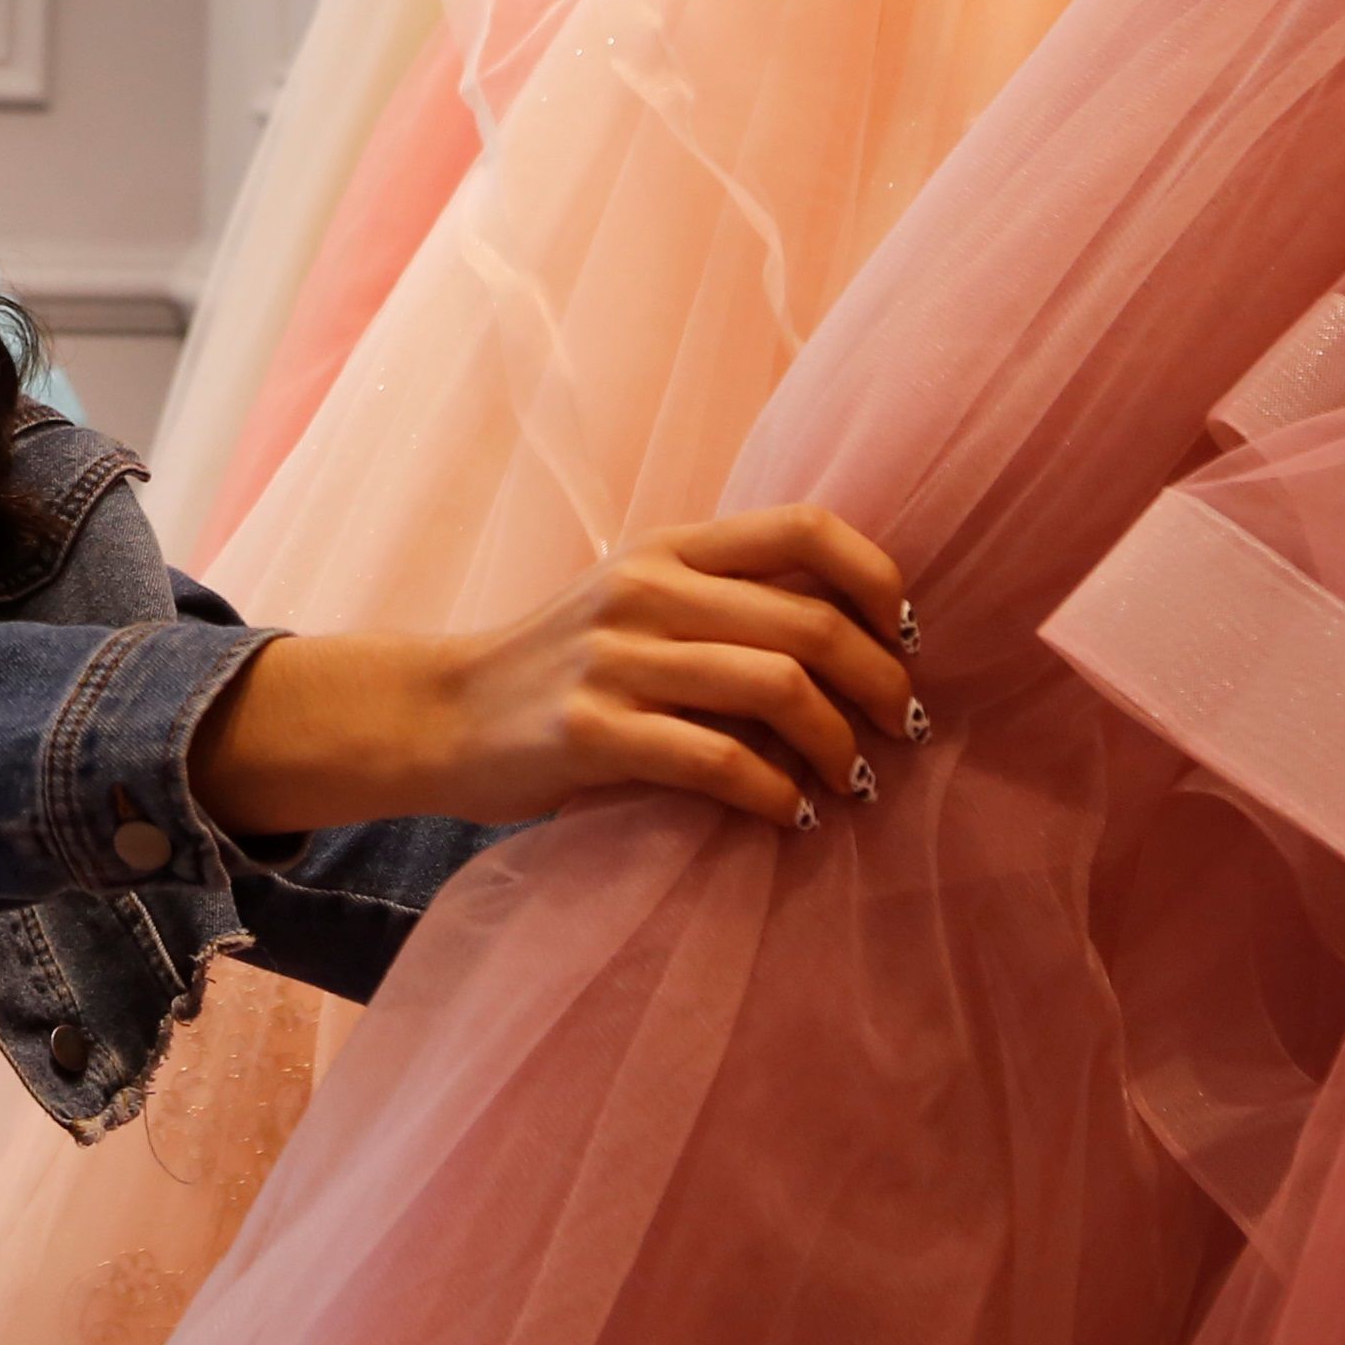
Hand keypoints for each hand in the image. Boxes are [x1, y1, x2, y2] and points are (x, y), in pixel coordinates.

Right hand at [190, 507, 917, 838]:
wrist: (437, 716)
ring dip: (839, 746)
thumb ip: (720, 601)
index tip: (906, 637)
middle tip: (903, 729)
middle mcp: (645, 589)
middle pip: (810, 622)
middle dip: (880, 682)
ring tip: (855, 782)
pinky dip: (775, 794)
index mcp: (668, 547)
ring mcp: (614, 659)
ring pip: (776, 687)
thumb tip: (852, 636)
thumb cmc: (556, 667)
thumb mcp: (633, 601)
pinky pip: (717, 760)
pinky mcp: (589, 732)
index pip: (806, 527)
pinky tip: (792, 817)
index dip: (878, 580)